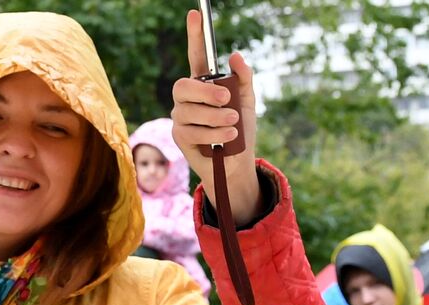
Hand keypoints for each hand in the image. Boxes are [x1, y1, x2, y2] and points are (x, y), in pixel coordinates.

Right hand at [170, 9, 259, 225]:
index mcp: (204, 85)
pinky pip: (192, 131)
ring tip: (233, 123)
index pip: (196, 57)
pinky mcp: (180, 137)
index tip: (196, 15)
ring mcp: (181, 117)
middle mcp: (188, 99)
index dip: (195, 36)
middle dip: (205, 92)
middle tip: (226, 98)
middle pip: (184, 86)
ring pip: (189, 110)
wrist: (237, 165)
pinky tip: (227, 137)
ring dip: (215, 117)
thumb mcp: (248, 102)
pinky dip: (214, 132)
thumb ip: (243, 79)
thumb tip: (234, 55)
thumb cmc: (240, 131)